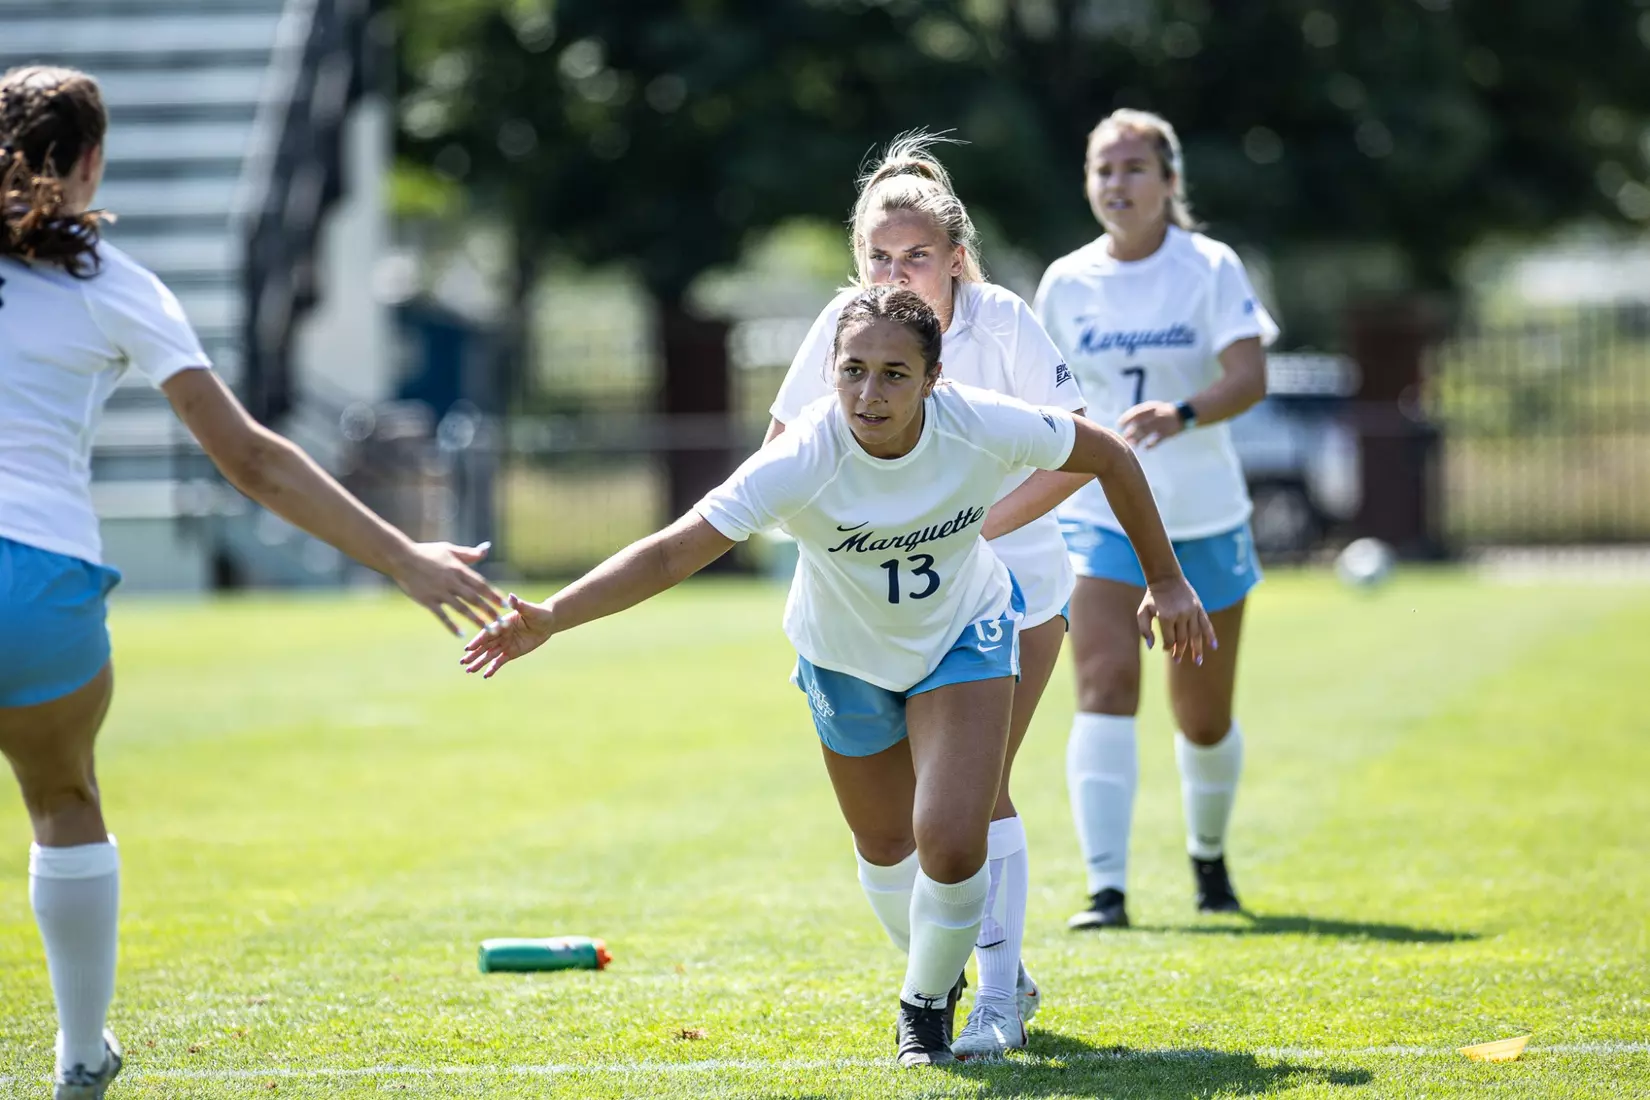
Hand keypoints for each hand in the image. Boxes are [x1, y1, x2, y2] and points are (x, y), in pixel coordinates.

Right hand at [389, 540, 503, 634]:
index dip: (494, 595)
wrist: (401, 558)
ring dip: (477, 620)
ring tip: (489, 631)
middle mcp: (452, 582)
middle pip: (475, 599)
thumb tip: (485, 550)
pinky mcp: (428, 600)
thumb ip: (468, 554)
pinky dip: (451, 625)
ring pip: (462, 609)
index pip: (481, 585)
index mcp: (459, 569)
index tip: (505, 605)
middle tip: (503, 623)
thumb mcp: (449, 549)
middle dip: (490, 611)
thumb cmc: (427, 552)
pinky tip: (461, 634)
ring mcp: (440, 592)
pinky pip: (442, 615)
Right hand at [462, 593, 555, 678]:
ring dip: (479, 662)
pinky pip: (500, 661)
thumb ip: (519, 605)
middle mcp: (500, 634)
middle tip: (462, 662)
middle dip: (473, 654)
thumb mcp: (529, 610)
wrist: (547, 622)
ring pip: (489, 655)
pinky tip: (485, 675)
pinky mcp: (511, 652)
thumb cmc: (538, 613)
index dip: (477, 641)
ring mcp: (504, 644)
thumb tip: (511, 596)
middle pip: (484, 646)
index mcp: (501, 624)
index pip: (487, 633)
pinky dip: (492, 668)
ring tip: (468, 671)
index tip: (468, 648)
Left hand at [1118, 401, 1184, 448]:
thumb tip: (1124, 422)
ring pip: (1147, 431)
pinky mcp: (1168, 432)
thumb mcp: (1153, 408)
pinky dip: (1151, 445)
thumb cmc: (1163, 412)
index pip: (1136, 412)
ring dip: (1138, 439)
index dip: (1126, 418)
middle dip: (1131, 431)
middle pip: (1140, 423)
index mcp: (1151, 407)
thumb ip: (1140, 414)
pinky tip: (1145, 449)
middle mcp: (1156, 414)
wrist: (1184, 414)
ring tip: (1132, 445)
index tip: (1119, 425)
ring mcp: (1163, 423)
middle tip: (1124, 438)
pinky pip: (1158, 439)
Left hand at [1136, 576, 1216, 664]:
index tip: (1166, 649)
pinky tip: (1213, 646)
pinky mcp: (1199, 607)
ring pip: (1196, 635)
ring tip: (1198, 661)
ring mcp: (1192, 611)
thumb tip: (1151, 647)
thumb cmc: (1152, 597)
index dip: (1167, 647)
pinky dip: (1211, 636)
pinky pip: (1206, 624)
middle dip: (1180, 651)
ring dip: (1197, 649)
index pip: (1169, 639)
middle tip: (1177, 660)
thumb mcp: (1142, 612)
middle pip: (1183, 639)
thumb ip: (1144, 629)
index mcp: (1166, 617)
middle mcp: (1181, 615)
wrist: (1166, 578)